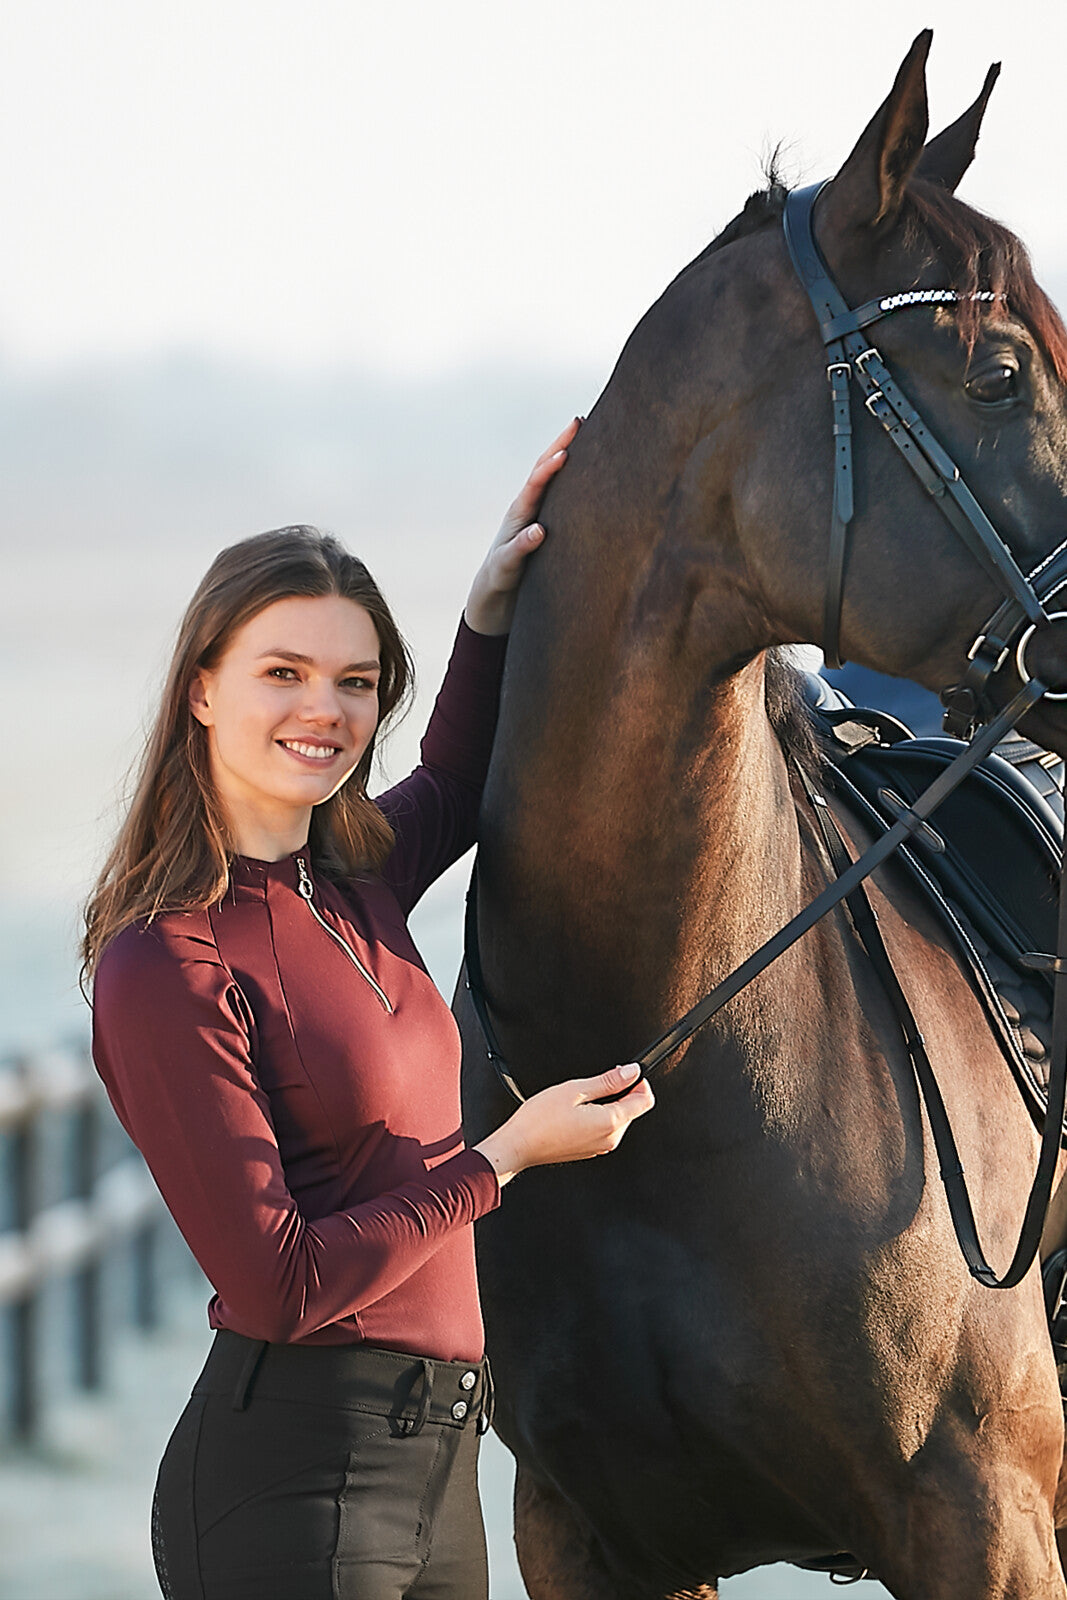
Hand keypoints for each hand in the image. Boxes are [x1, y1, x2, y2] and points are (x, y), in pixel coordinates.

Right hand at [463, 417, 580, 635]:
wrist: (494, 600)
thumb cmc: (528, 568)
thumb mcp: (549, 542)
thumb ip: (566, 523)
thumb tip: (603, 508)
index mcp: (533, 509)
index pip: (549, 471)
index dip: (564, 445)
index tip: (584, 421)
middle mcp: (520, 516)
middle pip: (537, 476)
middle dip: (555, 449)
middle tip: (575, 426)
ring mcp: (511, 537)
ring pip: (525, 504)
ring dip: (541, 481)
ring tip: (560, 460)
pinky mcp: (505, 565)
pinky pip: (515, 551)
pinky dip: (526, 540)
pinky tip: (539, 531)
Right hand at [474, 1064, 654, 1186]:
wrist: (519, 1145)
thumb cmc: (539, 1120)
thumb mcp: (575, 1090)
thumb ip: (609, 1081)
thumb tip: (631, 1072)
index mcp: (610, 1123)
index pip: (645, 1101)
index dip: (639, 1082)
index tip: (627, 1073)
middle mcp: (610, 1139)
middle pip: (633, 1110)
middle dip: (622, 1092)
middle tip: (596, 1083)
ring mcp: (600, 1147)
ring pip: (618, 1119)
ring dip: (608, 1103)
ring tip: (581, 1098)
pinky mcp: (590, 1150)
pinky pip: (604, 1129)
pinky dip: (597, 1116)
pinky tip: (576, 1111)